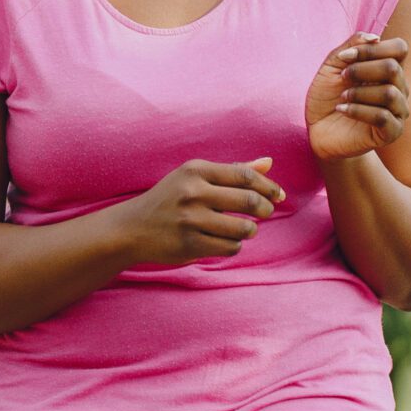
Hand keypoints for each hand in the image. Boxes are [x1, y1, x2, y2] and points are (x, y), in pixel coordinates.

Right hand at [122, 156, 285, 265]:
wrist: (131, 228)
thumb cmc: (169, 199)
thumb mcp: (194, 177)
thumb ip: (232, 170)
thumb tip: (268, 162)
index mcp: (195, 170)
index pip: (245, 176)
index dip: (269, 186)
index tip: (279, 195)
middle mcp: (192, 192)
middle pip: (249, 201)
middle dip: (265, 209)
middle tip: (265, 213)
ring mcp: (190, 220)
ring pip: (243, 228)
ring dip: (250, 230)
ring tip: (244, 228)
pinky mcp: (189, 244)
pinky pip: (229, 247)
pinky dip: (233, 246)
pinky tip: (224, 241)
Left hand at [308, 33, 410, 161]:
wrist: (316, 130)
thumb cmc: (326, 96)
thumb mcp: (332, 65)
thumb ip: (351, 46)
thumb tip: (375, 37)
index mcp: (389, 69)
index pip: (399, 48)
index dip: (372, 49)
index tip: (345, 57)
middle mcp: (399, 88)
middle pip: (393, 68)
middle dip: (362, 69)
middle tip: (342, 77)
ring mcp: (398, 111)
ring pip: (389, 93)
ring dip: (359, 93)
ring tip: (342, 97)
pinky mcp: (391, 132)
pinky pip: (383, 117)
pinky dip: (359, 111)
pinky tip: (343, 110)